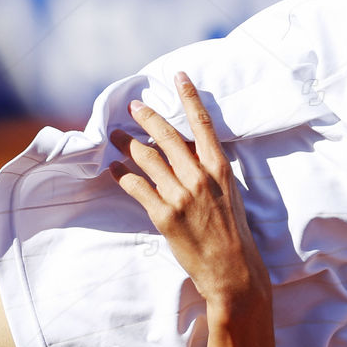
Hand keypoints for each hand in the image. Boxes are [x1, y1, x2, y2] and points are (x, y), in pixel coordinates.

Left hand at [109, 72, 270, 310]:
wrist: (233, 270)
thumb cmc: (233, 233)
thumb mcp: (229, 194)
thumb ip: (208, 170)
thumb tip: (185, 150)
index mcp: (219, 169)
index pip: (202, 123)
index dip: (189, 97)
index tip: (178, 76)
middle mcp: (199, 177)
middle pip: (166, 135)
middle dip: (145, 116)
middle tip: (132, 106)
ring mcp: (181, 195)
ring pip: (145, 157)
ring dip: (126, 143)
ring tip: (114, 136)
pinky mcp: (164, 215)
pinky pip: (135, 186)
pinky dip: (121, 174)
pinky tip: (114, 169)